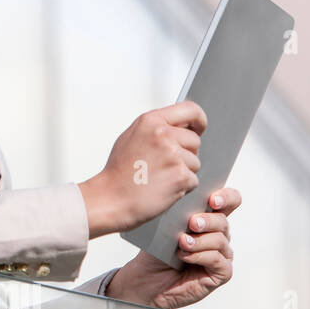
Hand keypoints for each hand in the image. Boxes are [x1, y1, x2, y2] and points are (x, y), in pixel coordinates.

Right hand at [78, 101, 207, 237]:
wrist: (110, 198)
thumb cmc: (118, 173)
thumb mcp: (130, 138)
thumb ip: (155, 128)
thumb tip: (177, 126)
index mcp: (150, 122)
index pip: (190, 110)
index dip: (198, 120)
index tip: (198, 128)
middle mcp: (163, 135)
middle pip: (194, 140)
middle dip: (185, 153)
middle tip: (162, 164)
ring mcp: (173, 155)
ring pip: (195, 162)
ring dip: (183, 171)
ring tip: (159, 177)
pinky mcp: (181, 175)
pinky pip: (194, 179)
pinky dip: (182, 187)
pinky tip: (162, 187)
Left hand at [104, 186, 239, 308]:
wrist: (146, 279)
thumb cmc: (156, 253)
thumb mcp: (164, 228)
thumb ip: (179, 214)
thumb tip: (184, 200)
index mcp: (209, 219)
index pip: (230, 201)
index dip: (226, 198)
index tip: (213, 199)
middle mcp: (219, 235)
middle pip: (223, 221)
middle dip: (208, 220)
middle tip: (192, 223)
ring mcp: (222, 255)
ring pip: (220, 241)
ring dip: (199, 241)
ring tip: (182, 243)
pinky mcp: (221, 273)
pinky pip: (217, 260)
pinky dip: (199, 256)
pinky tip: (184, 256)